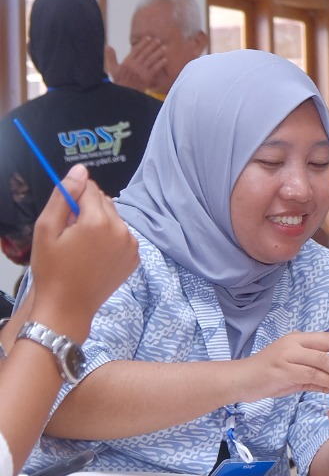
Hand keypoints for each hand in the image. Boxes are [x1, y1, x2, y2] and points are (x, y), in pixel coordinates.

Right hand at [26, 165, 138, 340]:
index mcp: (99, 221)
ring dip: (98, 222)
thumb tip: (79, 170)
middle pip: (104, 201)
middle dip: (86, 208)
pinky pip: (122, 234)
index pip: (89, 188)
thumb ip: (63, 196)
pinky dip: (109, 237)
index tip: (63, 213)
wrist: (68, 306)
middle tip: (69, 232)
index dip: (73, 195)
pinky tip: (94, 254)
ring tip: (81, 245)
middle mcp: (122, 230)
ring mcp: (132, 245)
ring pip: (113, 217)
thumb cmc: (52, 269)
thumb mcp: (46, 229)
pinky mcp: (135, 257)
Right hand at [107, 37, 164, 91]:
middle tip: (158, 40)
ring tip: (164, 48)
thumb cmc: (119, 81)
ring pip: (151, 59)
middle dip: (152, 46)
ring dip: (158, 53)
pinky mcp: (148, 77)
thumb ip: (111, 57)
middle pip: (145, 53)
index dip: (143, 43)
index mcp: (127, 62)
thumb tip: (107, 46)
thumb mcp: (113, 69)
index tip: (148, 38)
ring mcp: (142, 71)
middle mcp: (135, 65)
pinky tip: (165, 59)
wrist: (125, 93)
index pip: (136, 50)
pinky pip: (155, 69)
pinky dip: (160, 63)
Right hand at [240, 332, 328, 401]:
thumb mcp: (296, 375)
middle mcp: (294, 342)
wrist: (239, 381)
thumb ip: (318, 377)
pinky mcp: (282, 369)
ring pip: (323, 360)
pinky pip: (311, 374)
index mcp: (298, 339)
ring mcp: (287, 355)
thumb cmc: (267, 376)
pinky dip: (328, 382)